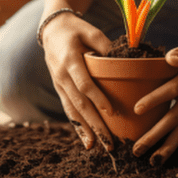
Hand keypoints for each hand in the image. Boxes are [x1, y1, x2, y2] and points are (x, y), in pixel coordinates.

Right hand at [42, 12, 114, 150]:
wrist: (52, 29)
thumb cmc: (76, 29)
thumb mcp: (91, 31)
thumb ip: (106, 45)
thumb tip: (125, 61)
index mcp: (69, 59)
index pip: (83, 83)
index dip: (97, 98)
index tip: (111, 111)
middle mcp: (61, 75)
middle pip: (78, 103)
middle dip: (94, 123)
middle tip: (109, 142)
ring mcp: (58, 83)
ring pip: (72, 111)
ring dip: (85, 130)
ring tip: (98, 147)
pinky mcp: (59, 89)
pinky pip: (68, 110)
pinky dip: (77, 126)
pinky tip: (87, 141)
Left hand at [132, 44, 177, 164]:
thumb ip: (177, 54)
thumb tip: (171, 59)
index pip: (170, 90)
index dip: (154, 99)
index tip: (136, 109)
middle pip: (174, 118)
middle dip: (155, 134)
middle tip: (137, 148)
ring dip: (166, 147)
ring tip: (151, 160)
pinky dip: (174, 146)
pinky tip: (161, 157)